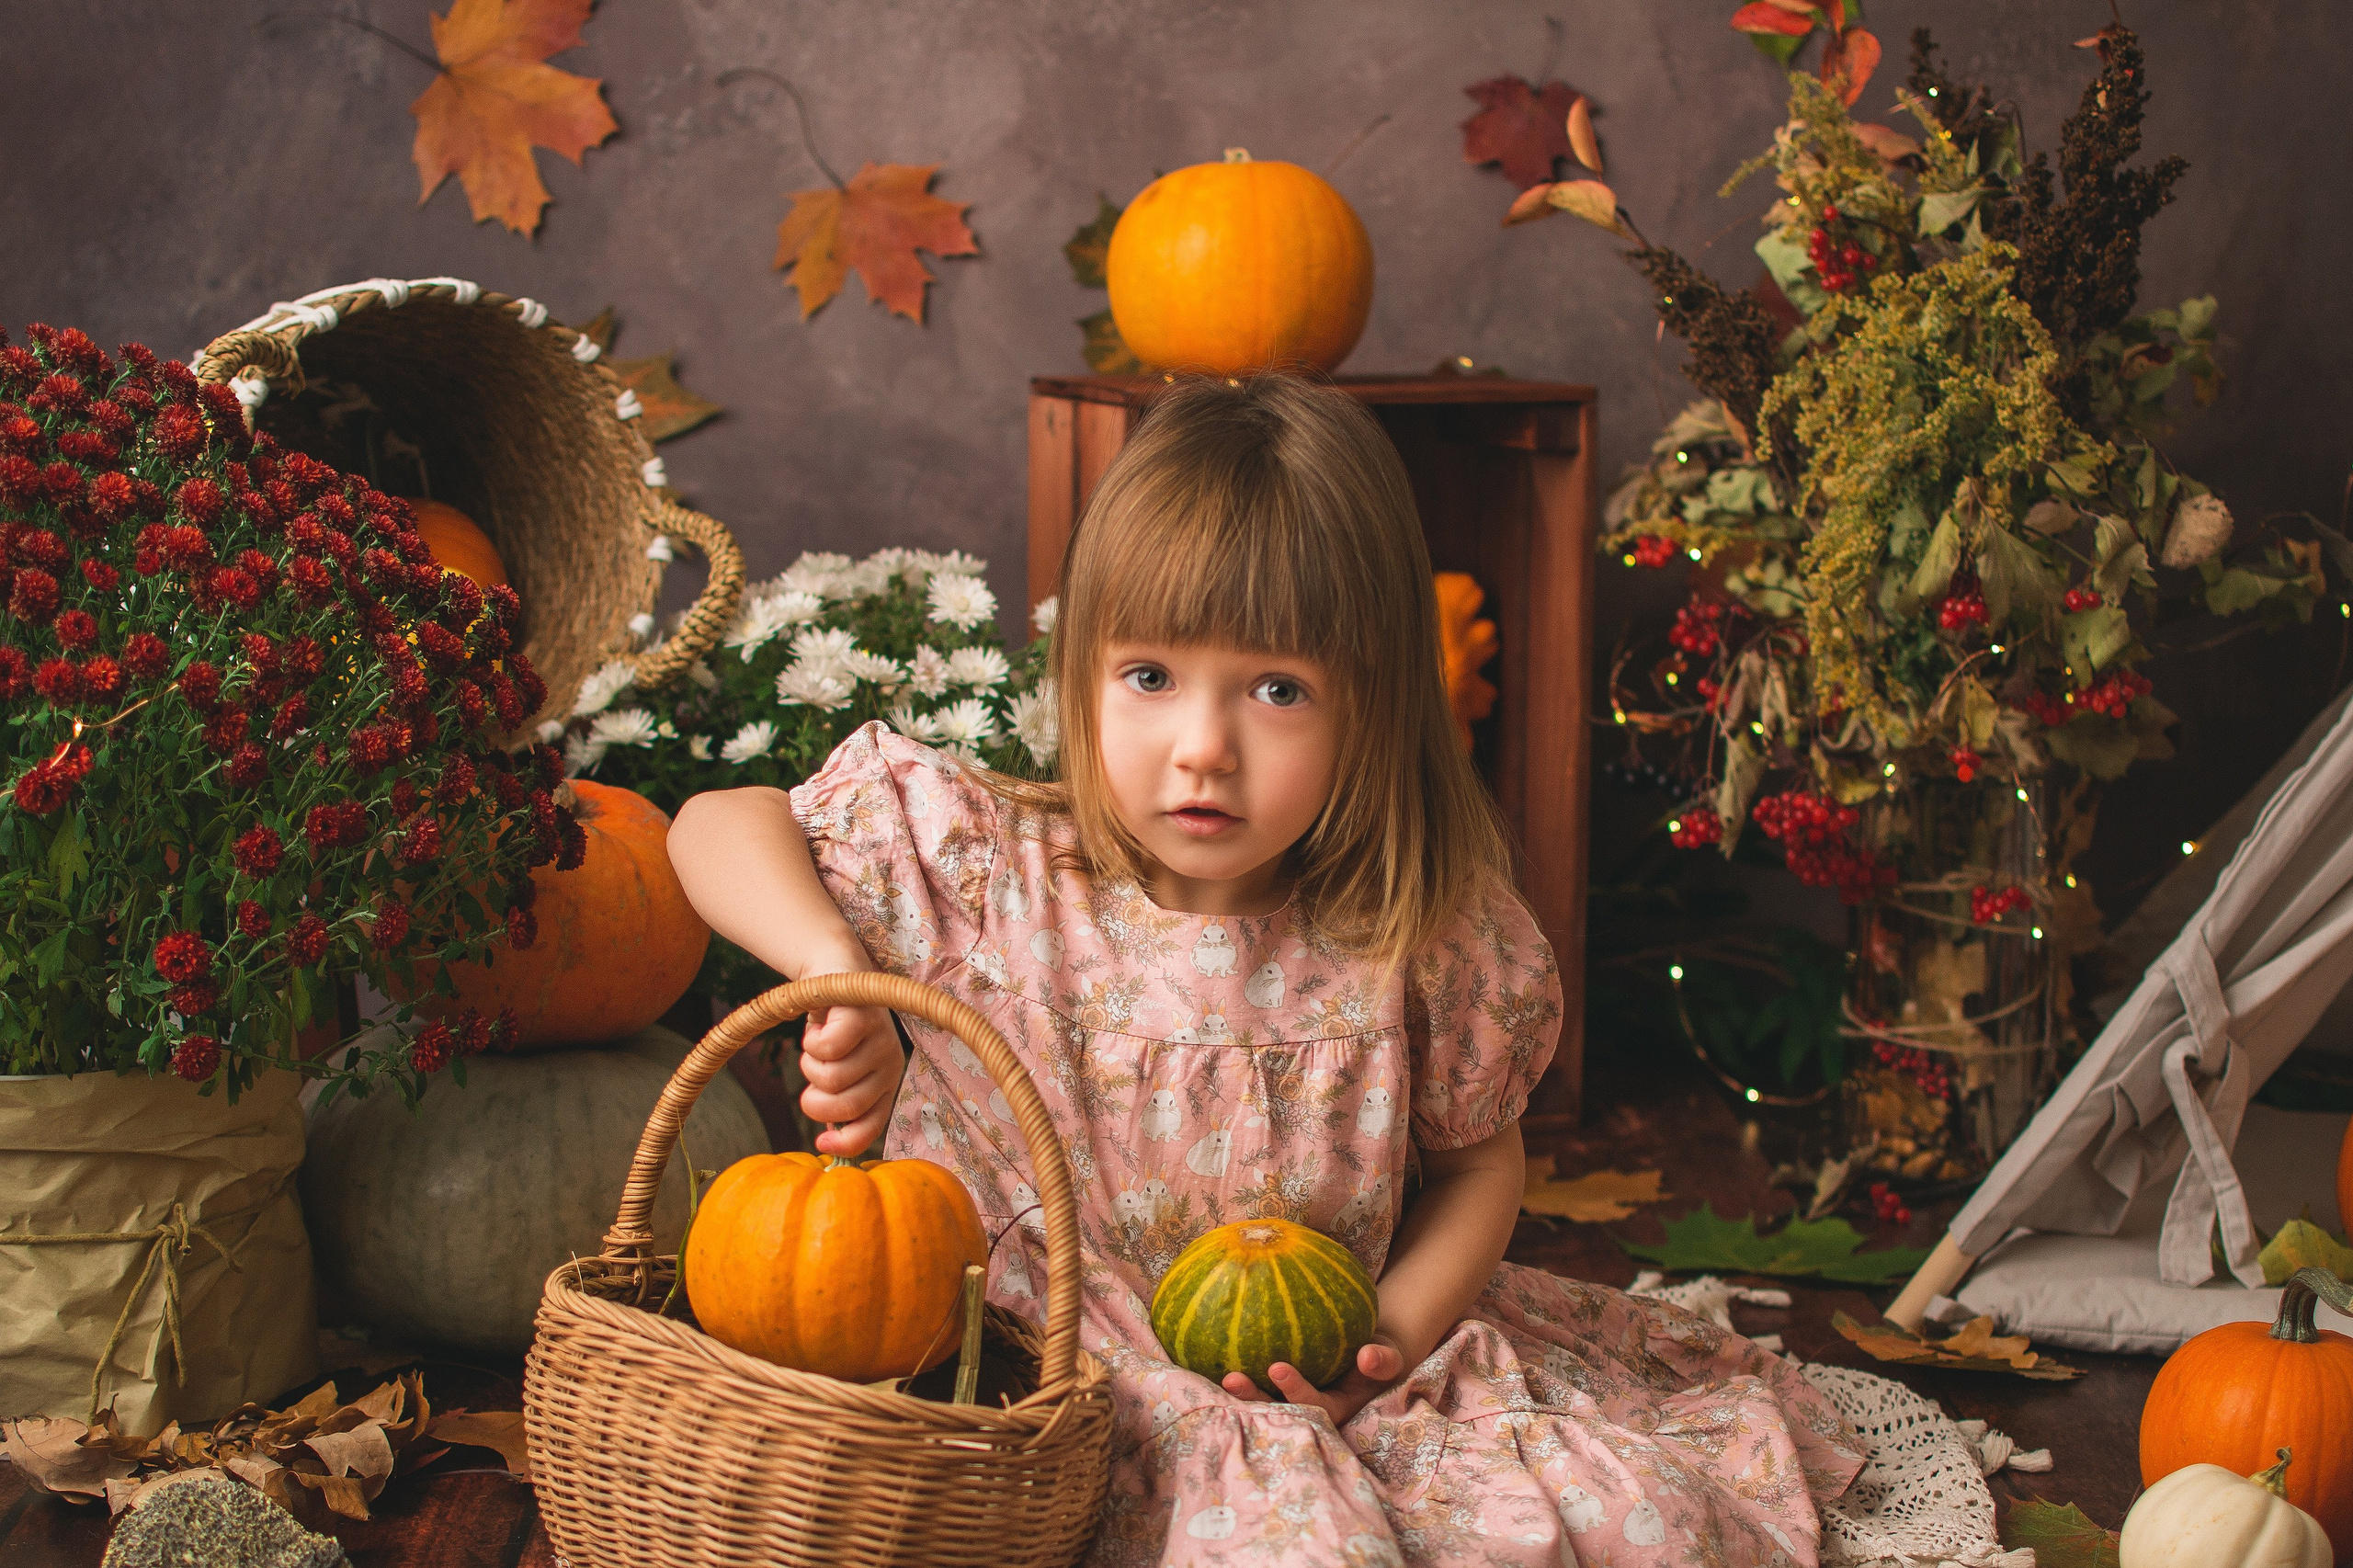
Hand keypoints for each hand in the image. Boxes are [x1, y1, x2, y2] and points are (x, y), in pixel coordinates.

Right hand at [799, 983, 902, 1157]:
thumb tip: (827, 1142)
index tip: (820, 1146)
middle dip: (815, 1102)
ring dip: (809, 1066)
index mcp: (885, 1084)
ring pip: (831, 1078)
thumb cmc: (835, 1030)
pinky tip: (819, 1028)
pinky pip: (828, 1048)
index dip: (845, 1145)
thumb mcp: (838, 1070)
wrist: (834, 973)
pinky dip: (812, 1042)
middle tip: (811, 1079)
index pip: (871, 1128)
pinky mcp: (864, 1016)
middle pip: (847, 1106)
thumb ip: (837, 1101)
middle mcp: (889, 1065)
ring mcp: (881, 1040)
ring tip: (818, 1047)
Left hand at [1219, 1334, 1407, 1427]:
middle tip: (1233, 1379)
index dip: (1293, 1390)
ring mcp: (1286, 1402)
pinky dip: (1233, 1369)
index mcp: (1331, 1409)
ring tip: (1220, 1375)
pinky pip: (1253, 1384)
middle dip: (1253, 1400)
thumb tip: (1367, 1356)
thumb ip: (1382, 1361)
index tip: (1277, 1367)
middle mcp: (1305, 1410)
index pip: (1310, 1405)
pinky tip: (1208, 1351)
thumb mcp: (1387, 1359)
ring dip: (1239, 1393)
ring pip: (1259, 1403)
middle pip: (1275, 1411)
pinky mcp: (1272, 1391)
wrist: (1362, 1356)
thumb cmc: (1374, 1357)